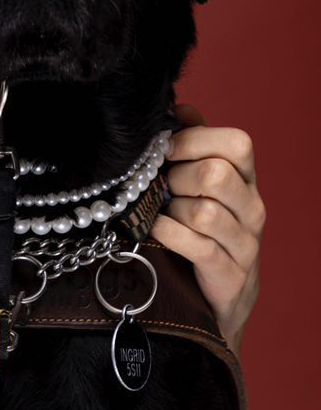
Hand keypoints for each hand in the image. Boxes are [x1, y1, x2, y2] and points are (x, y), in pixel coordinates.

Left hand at [149, 102, 264, 355]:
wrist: (220, 302)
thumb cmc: (205, 235)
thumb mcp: (204, 189)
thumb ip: (195, 147)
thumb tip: (180, 107)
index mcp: (247, 182)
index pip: (237, 143)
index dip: (195, 140)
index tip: (165, 151)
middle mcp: (252, 209)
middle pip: (215, 175)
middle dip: (177, 179)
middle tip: (162, 190)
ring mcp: (245, 244)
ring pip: (203, 211)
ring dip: (171, 211)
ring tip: (161, 216)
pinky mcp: (230, 276)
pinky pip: (197, 246)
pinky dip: (168, 236)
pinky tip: (156, 233)